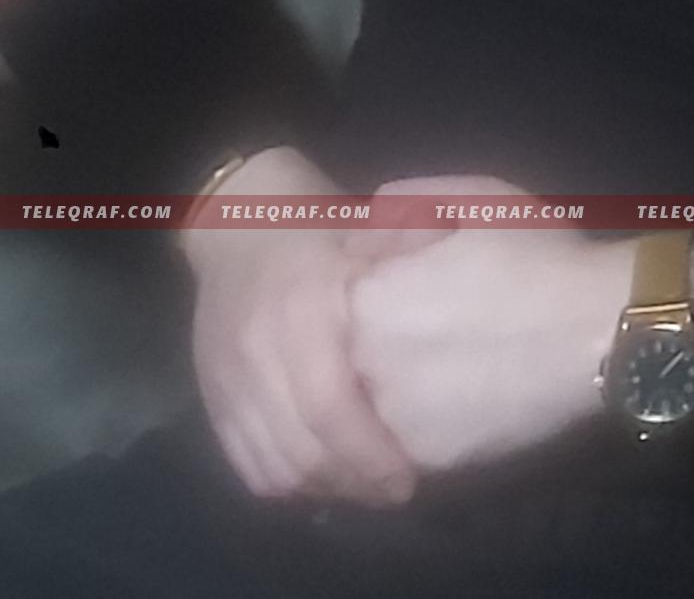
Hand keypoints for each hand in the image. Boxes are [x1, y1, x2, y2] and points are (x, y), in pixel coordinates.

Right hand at [175, 144, 416, 506]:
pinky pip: (242, 461)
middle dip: (351, 482)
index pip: (329, 406)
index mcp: (303, 311)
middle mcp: (257, 350)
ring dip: (321, 488)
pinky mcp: (210, 396)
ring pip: (270, 464)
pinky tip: (324, 481)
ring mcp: (225, 378)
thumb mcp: (378, 236)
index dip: (369, 453)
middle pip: (299, 448)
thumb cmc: (329, 227)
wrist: (240, 224)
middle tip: (396, 493)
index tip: (409, 479)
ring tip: (365, 490)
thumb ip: (414, 275)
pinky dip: (283, 481)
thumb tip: (460, 334)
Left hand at [345, 178, 635, 474]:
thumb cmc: (545, 256)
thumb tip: (363, 227)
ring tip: (447, 375)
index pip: (330, 310)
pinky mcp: (426, 461)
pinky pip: (400, 452)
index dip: (376, 299)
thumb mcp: (479, 199)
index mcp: (363, 299)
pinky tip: (461, 405)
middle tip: (432, 339)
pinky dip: (418, 435)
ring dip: (387, 400)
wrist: (607, 327)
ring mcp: (390, 420)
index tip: (411, 294)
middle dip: (376, 352)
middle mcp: (361, 365)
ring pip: (365, 416)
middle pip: (343, 365)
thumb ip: (406, 203)